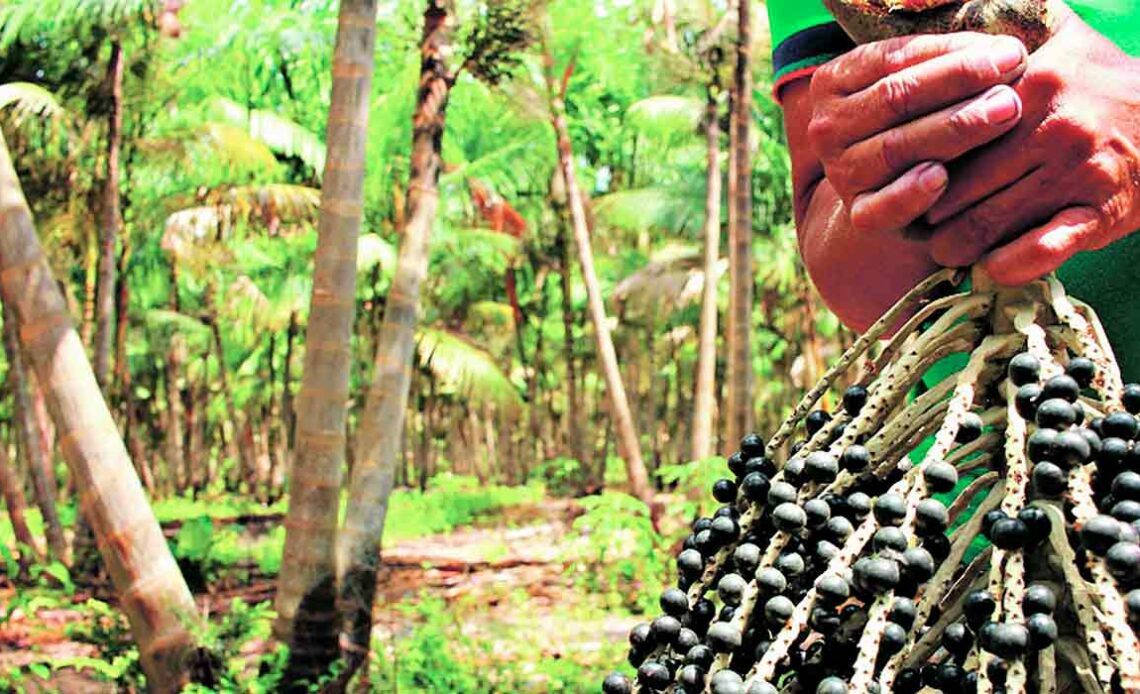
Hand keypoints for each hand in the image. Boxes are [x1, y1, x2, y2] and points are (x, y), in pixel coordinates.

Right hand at [807, 32, 1028, 234]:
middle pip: (895, 98)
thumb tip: (1004, 50)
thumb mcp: (921, 86)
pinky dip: (909, 193)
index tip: (1010, 51)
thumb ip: (944, 63)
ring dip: (954, 128)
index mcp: (833, 82)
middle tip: (1013, 79)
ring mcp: (841, 172)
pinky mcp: (860, 213)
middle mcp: (827, 127)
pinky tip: (941, 177)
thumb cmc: (921, 122)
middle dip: (959, 83)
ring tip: (1006, 112)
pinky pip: (881, 206)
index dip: (953, 52)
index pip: (895, 59)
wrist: (896, 193)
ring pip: (895, 147)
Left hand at [924, 9, 1139, 283]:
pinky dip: (1005, 265)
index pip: (949, 132)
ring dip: (956, 245)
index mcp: (1030, 87)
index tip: (901, 176)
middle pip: (958, 185)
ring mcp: (1078, 173)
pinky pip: (1038, 251)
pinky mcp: (1100, 213)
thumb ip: (1000, 36)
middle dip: (929, 212)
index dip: (918, 161)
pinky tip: (990, 267)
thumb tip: (932, 5)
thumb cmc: (1101, 82)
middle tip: (915, 224)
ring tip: (944, 248)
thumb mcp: (1060, 41)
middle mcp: (1053, 129)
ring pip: (987, 224)